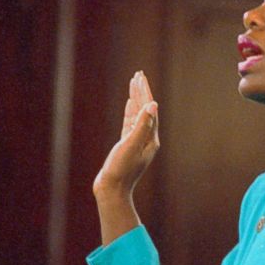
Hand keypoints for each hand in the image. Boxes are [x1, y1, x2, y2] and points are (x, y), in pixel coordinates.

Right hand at [92, 71, 159, 243]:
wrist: (112, 190)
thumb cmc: (121, 170)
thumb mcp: (131, 145)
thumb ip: (142, 125)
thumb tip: (153, 105)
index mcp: (151, 137)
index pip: (149, 109)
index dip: (144, 91)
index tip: (140, 76)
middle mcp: (147, 138)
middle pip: (145, 109)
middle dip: (141, 91)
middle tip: (138, 74)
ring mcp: (137, 142)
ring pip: (138, 114)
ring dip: (136, 99)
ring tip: (133, 84)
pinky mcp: (127, 145)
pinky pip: (131, 123)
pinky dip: (130, 111)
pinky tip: (129, 104)